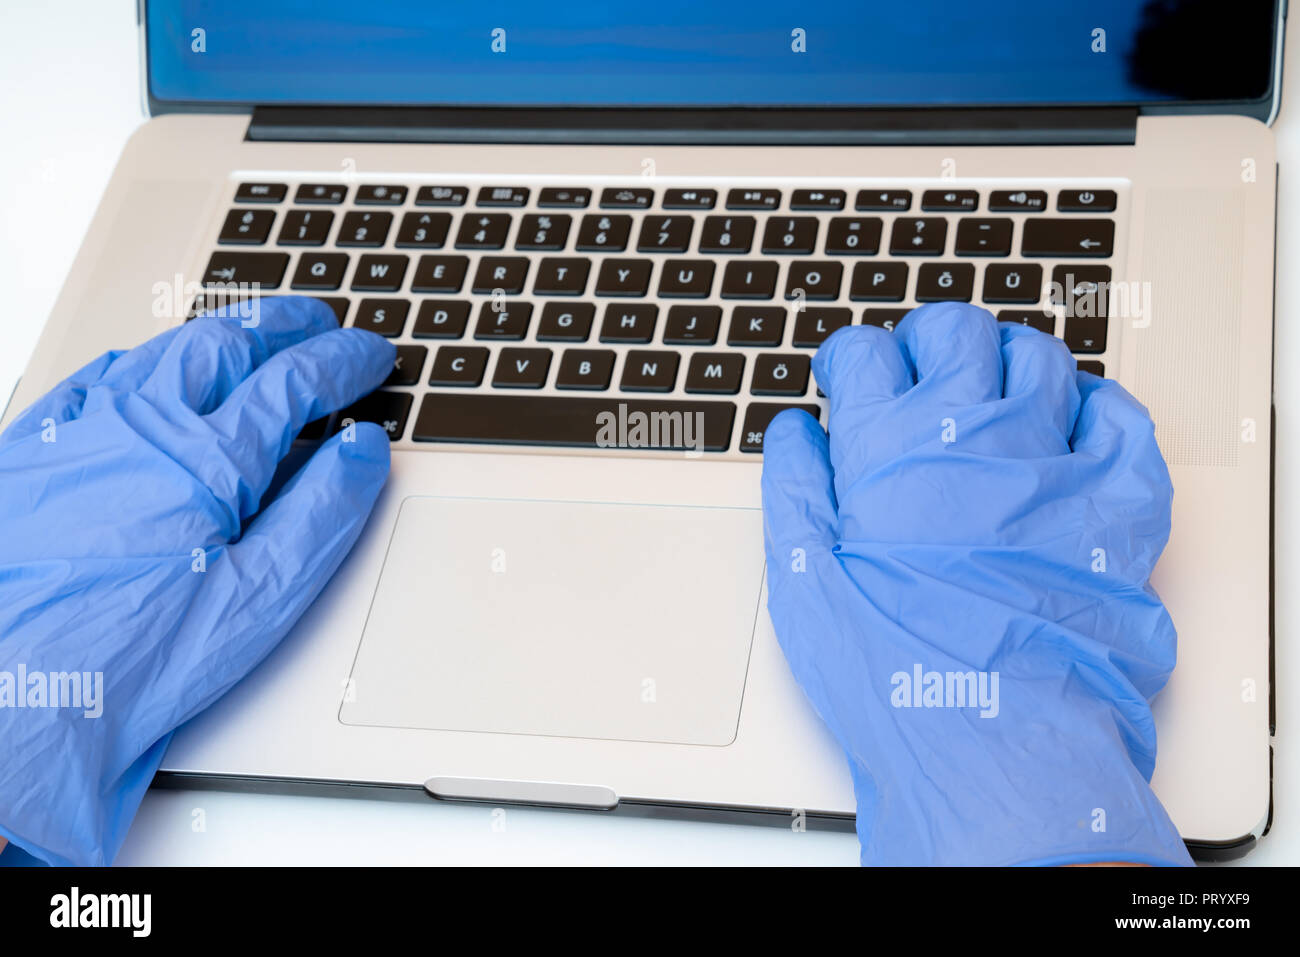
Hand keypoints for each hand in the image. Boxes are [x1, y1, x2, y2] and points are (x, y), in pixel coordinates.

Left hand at [0, 297, 393, 864]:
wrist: (8, 704)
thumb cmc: (128, 664)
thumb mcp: (258, 601)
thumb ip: (322, 514)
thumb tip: (363, 449)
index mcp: (205, 458)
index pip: (293, 381)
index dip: (343, 362)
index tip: (372, 357)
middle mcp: (138, 425)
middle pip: (227, 344)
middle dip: (284, 327)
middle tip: (321, 324)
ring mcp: (79, 432)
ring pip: (161, 351)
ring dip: (219, 334)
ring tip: (253, 333)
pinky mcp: (31, 455)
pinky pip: (94, 378)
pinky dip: (142, 359)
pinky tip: (152, 367)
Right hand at [761, 303, 1190, 865]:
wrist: (990, 739)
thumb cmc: (892, 671)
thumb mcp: (805, 580)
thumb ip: (795, 491)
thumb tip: (792, 433)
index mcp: (889, 444)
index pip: (864, 355)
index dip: (847, 358)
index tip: (845, 374)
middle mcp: (974, 431)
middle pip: (954, 331)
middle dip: (926, 335)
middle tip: (915, 362)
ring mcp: (1052, 460)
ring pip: (1039, 360)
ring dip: (1007, 357)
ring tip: (992, 381)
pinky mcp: (1114, 504)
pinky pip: (1122, 423)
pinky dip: (1099, 407)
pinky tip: (1076, 418)